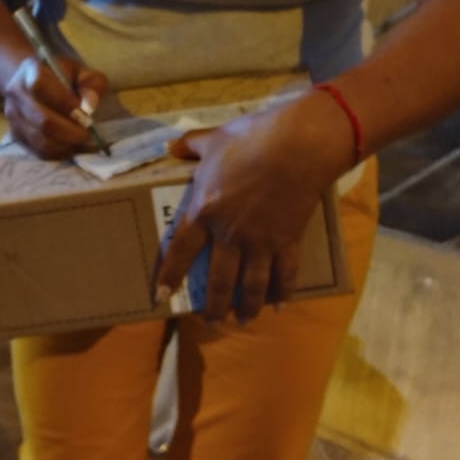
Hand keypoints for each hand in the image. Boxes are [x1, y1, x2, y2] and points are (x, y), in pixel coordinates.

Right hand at [3, 55, 108, 159]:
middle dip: (69, 132)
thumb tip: (89, 106)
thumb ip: (91, 85)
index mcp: (32, 69)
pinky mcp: (16, 134)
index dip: (64, 102)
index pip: (41, 85)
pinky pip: (37, 150)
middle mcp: (16, 92)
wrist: (35, 83)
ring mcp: (13, 115)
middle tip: (87, 134)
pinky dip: (58, 153)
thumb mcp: (83, 73)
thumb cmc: (64, 77)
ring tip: (80, 142)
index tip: (84, 113)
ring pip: (39, 139)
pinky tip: (70, 147)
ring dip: (65, 145)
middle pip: (41, 119)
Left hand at [155, 92, 353, 321]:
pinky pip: (285, 274)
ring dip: (246, 307)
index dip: (170, 276)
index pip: (180, 251)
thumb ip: (191, 145)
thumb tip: (172, 146)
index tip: (161, 296)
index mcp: (205, 210)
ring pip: (252, 285)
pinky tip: (279, 304)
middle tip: (210, 321)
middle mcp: (230, 234)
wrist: (298, 146)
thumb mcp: (214, 138)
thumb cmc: (251, 138)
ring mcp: (260, 241)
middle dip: (214, 306)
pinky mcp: (288, 240)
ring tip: (242, 319)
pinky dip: (283, 291)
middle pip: (219, 281)